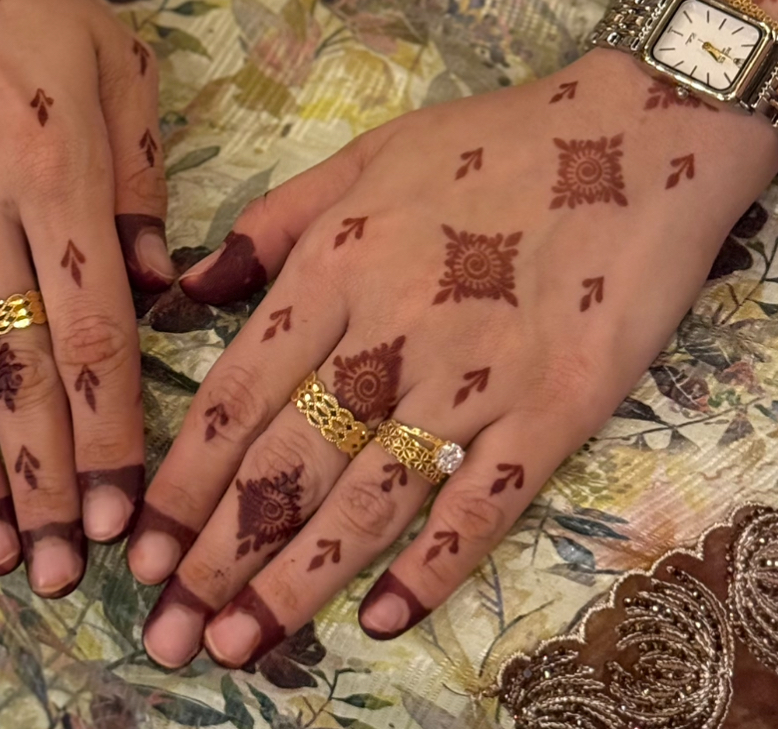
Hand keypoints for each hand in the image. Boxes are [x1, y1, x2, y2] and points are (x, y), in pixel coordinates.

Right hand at [0, 0, 171, 597]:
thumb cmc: (27, 6)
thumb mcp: (119, 65)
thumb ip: (147, 180)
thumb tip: (166, 292)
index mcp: (57, 167)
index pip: (88, 329)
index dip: (106, 430)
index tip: (123, 509)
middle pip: (10, 369)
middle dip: (42, 478)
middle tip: (61, 567)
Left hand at [127, 47, 777, 664]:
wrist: (642, 130)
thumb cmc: (492, 142)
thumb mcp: (366, 155)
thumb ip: (273, 223)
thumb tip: (188, 291)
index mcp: (337, 264)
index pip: (240, 392)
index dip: (182, 478)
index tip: (135, 546)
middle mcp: (392, 328)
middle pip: (290, 460)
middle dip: (219, 554)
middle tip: (168, 636)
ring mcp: (476, 374)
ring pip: (371, 496)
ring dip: (299, 579)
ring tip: (238, 647)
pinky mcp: (555, 406)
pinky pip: (483, 500)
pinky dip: (433, 565)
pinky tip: (384, 618)